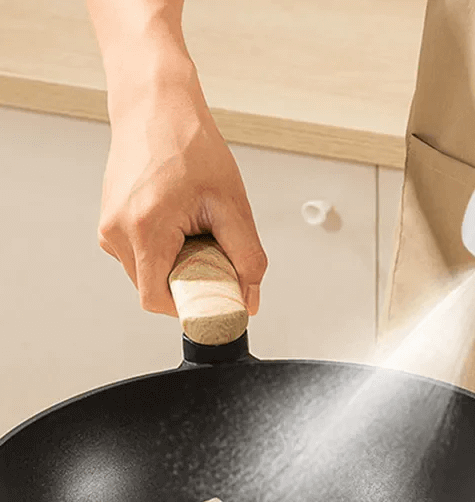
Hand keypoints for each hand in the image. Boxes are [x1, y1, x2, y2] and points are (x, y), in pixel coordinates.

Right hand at [98, 67, 266, 315]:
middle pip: (155, 289)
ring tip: (196, 230)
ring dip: (178, 266)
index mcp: (144, 229)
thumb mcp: (232, 205)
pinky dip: (166, 252)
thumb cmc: (190, 145)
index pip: (158, 301)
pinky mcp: (111, 223)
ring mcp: (109, 228)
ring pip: (149, 275)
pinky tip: (181, 224)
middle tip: (214, 254)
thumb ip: (247, 259)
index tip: (214, 297)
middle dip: (188, 283)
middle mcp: (116, 232)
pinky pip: (142, 257)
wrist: (156, 106)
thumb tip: (249, 301)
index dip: (190, 307)